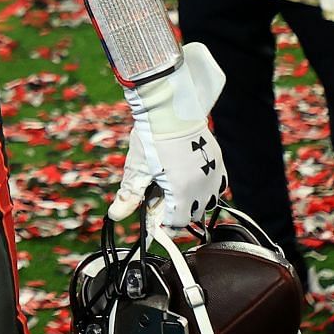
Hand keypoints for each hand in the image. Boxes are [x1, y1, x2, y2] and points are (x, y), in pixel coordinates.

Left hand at [111, 42, 228, 229]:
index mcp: (182, 194)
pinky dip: (204, 187)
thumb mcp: (137, 169)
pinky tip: (189, 177)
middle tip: (157, 196)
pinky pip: (217, 185)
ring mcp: (213, 175)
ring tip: (172, 185)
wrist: (170, 110)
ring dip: (190, 200)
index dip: (161, 224)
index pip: (175, 222)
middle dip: (174, 210)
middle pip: (191, 213)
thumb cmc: (151, 138)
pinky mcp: (218, 162)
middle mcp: (203, 188)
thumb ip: (129, 196)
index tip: (151, 221)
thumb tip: (115, 215)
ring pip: (206, 201)